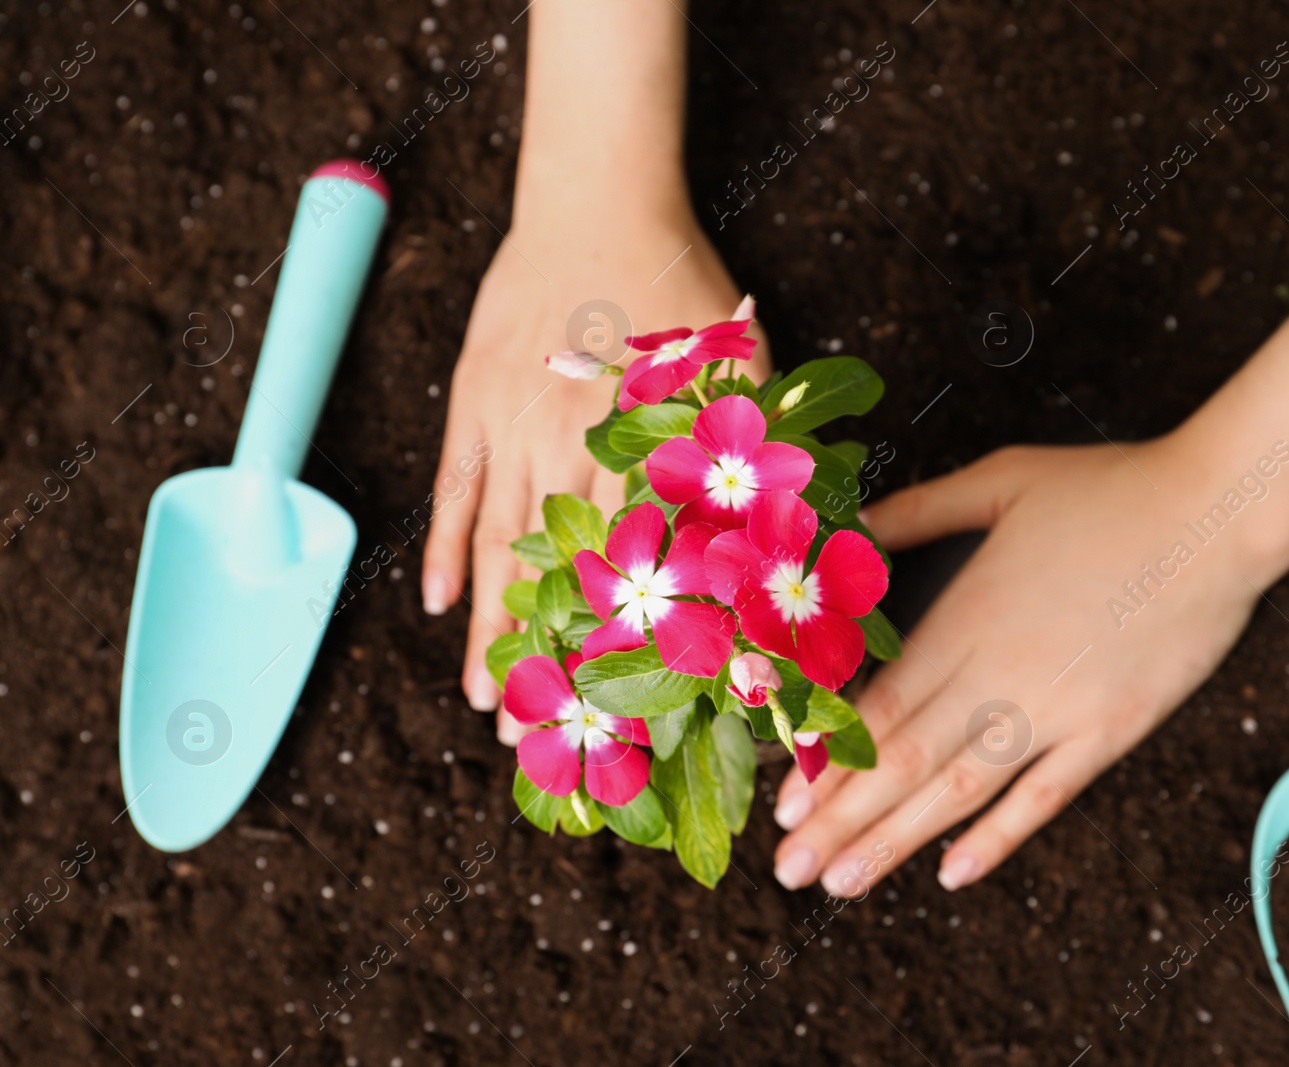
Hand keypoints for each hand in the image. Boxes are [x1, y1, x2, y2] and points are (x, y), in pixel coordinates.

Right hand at [421, 189, 767, 736]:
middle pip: (558, 583)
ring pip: (498, 552)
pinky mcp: (474, 406)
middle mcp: (575, 454)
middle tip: (538, 743)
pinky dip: (441, 548)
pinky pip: (452, 491)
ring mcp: (514, 431)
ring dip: (490, 631)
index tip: (628, 722)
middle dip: (549, 668)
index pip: (639, 577)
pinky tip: (434, 602)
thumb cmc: (683, 288)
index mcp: (645, 451)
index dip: (631, 655)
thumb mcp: (745, 369)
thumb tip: (787, 544)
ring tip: (485, 701)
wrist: (598, 201)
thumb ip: (758, 455)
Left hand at [769, 440, 1275, 893]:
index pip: (878, 709)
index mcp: (965, 619)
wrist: (1215, 514)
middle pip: (902, 761)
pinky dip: (998, 838)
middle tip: (789, 870)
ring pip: (959, 790)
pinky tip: (955, 874)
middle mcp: (1000, 674)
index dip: (826, 762)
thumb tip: (847, 532)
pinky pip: (1045, 797)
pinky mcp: (1110, 731)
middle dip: (839, 821)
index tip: (782, 805)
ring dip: (897, 841)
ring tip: (843, 886)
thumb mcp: (998, 481)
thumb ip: (916, 512)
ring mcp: (1057, 710)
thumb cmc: (1106, 489)